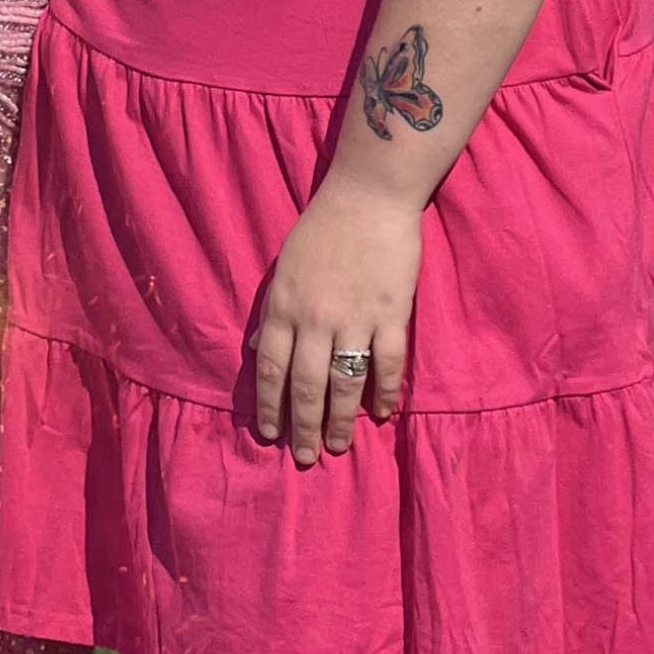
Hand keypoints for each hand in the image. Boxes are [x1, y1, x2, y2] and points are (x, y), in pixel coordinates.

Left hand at [253, 180, 422, 466]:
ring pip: (344, 383)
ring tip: (337, 446)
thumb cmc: (322, 228)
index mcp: (283, 307)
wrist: (368, 196)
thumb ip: (273, 311)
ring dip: (340, 420)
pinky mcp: (391, 314)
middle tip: (304, 457)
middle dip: (303, 426)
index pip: (270, 370)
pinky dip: (385, 392)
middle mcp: (315, 319)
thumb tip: (261, 350)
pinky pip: (387, 364)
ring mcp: (355, 319)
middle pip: (306, 386)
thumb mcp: (284, 268)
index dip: (269, 406)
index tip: (270, 434)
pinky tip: (382, 414)